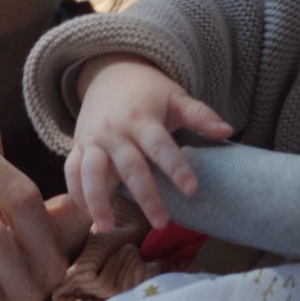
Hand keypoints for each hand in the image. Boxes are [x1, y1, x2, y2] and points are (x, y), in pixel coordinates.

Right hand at [65, 55, 231, 232]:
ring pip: (90, 173)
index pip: (160, 146)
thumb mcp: (175, 96)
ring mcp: (93, 140)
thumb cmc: (148, 91)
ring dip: (97, 201)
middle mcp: (115, 132)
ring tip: (107, 228)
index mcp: (141, 119)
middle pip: (129, 167)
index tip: (192, 190)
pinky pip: (71, 173)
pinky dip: (76, 195)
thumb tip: (228, 130)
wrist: (109, 72)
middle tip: (162, 223)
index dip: (176, 167)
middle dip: (145, 195)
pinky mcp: (77, 147)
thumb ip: (200, 115)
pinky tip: (89, 217)